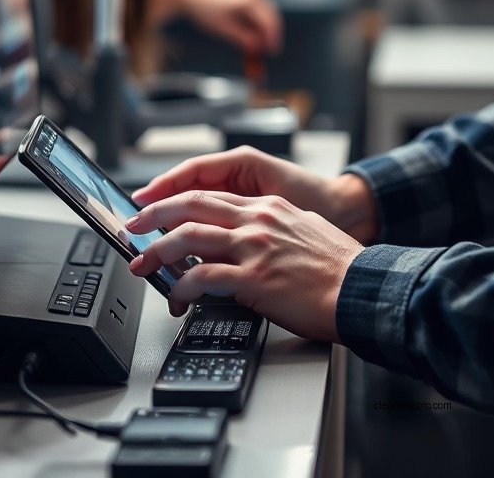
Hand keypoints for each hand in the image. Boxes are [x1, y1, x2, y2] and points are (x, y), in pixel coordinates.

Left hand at [125, 191, 362, 339]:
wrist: (359, 287)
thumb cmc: (339, 267)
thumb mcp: (306, 230)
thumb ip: (277, 228)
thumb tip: (256, 238)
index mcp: (268, 207)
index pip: (212, 195)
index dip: (178, 202)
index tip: (159, 212)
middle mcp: (257, 220)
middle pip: (192, 205)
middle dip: (155, 216)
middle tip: (134, 228)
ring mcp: (253, 247)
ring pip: (188, 238)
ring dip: (157, 252)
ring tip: (142, 265)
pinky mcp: (253, 279)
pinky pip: (202, 278)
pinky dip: (181, 288)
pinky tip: (177, 299)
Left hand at [158, 0, 282, 56]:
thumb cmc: (203, 10)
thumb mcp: (225, 29)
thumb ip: (245, 39)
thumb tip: (259, 49)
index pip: (269, 22)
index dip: (273, 39)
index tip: (272, 53)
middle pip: (271, 14)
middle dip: (270, 33)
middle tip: (267, 49)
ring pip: (266, 9)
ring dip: (264, 25)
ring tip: (256, 40)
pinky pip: (258, 3)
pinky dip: (257, 16)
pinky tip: (250, 28)